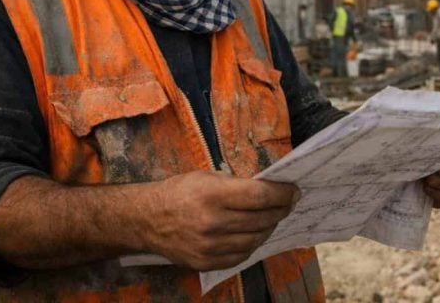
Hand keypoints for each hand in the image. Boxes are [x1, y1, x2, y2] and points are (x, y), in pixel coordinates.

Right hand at [144, 171, 298, 270]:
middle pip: (261, 219)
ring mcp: (208, 246)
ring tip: (273, 218)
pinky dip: (252, 244)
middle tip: (288, 203)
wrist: (146, 219)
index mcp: (212, 194)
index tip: (293, 191)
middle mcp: (211, 222)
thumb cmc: (180, 192)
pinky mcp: (205, 263)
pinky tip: (255, 233)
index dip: (282, 194)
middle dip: (280, 210)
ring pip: (255, 240)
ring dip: (269, 227)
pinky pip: (241, 256)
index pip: (260, 196)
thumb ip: (237, 185)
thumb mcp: (207, 177)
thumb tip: (270, 190)